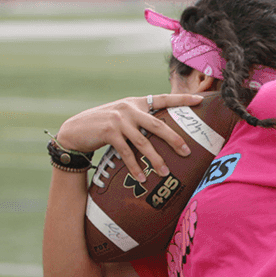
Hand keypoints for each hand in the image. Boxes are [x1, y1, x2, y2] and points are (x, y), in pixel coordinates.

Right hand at [55, 93, 203, 182]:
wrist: (75, 131)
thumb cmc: (103, 127)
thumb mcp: (122, 117)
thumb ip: (140, 120)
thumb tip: (163, 132)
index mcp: (136, 103)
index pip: (163, 99)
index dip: (182, 99)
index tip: (200, 100)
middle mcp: (129, 108)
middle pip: (158, 124)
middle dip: (174, 139)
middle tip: (187, 152)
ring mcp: (119, 120)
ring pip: (143, 142)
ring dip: (155, 159)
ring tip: (165, 172)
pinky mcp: (109, 132)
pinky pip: (127, 152)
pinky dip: (135, 166)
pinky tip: (142, 177)